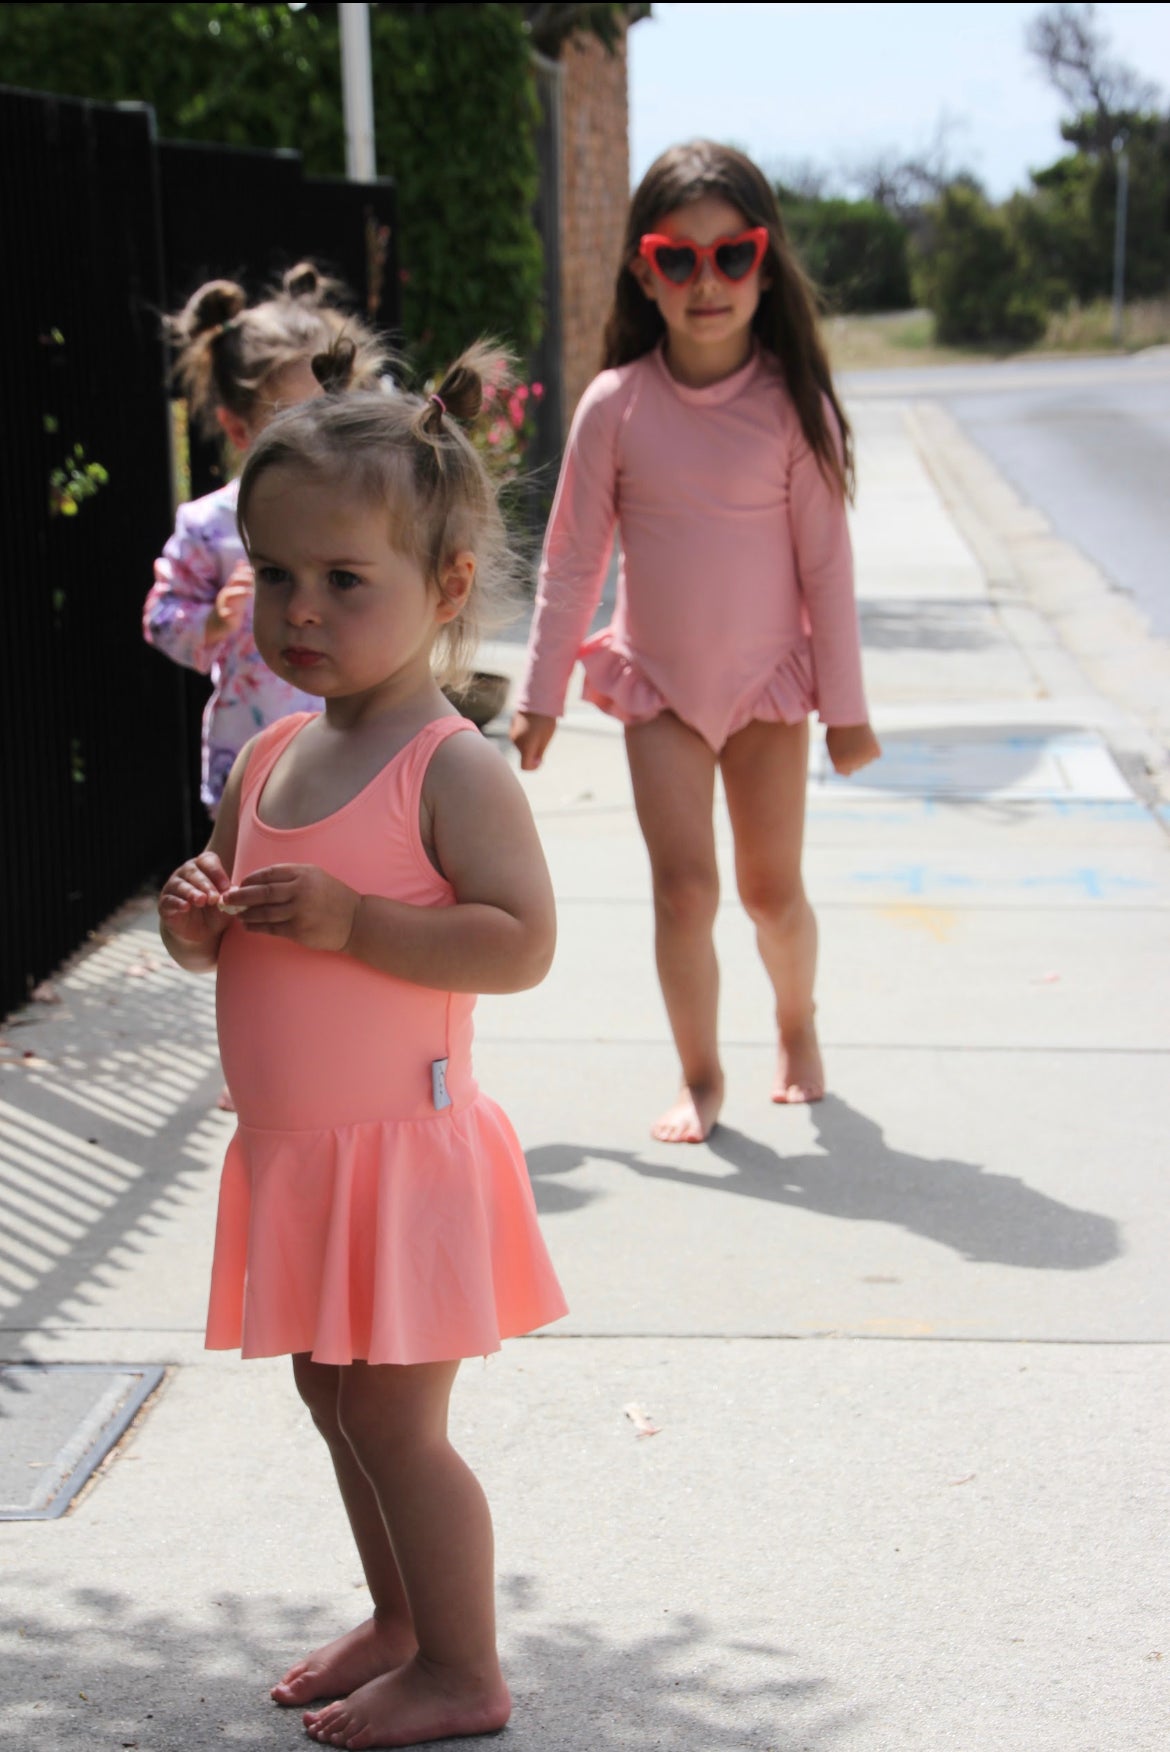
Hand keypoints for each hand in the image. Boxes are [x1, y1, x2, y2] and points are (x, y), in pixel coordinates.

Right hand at [158, 851, 232, 945]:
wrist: (202, 933)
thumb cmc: (216, 911)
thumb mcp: (226, 904)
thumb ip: (229, 896)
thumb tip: (233, 891)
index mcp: (202, 867)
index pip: (207, 860)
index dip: (216, 871)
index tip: (226, 886)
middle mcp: (185, 873)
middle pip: (193, 872)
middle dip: (206, 885)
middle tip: (214, 898)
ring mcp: (173, 887)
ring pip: (180, 885)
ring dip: (192, 893)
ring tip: (201, 901)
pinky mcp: (165, 903)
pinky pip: (169, 900)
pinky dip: (177, 903)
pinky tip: (185, 907)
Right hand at [205, 562, 253, 644]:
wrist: (220, 623)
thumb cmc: (232, 605)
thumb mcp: (236, 590)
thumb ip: (239, 577)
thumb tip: (242, 561)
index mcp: (231, 587)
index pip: (238, 573)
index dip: (246, 571)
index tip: (256, 572)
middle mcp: (227, 593)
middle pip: (233, 580)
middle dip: (244, 577)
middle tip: (255, 580)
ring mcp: (224, 603)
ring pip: (228, 594)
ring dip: (239, 591)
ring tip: (251, 592)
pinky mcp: (224, 616)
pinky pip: (225, 613)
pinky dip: (229, 612)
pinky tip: (234, 612)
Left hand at [222, 863, 359, 951]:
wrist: (356, 921)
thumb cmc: (334, 897)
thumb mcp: (316, 877)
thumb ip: (291, 876)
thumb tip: (259, 881)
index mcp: (304, 874)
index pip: (269, 873)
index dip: (251, 879)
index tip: (240, 883)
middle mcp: (300, 891)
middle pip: (262, 892)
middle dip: (240, 896)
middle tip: (226, 898)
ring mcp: (299, 912)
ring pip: (264, 912)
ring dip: (246, 913)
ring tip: (236, 914)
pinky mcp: (299, 931)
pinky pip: (271, 928)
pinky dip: (256, 927)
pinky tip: (248, 926)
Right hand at [509, 711, 556, 770]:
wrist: (537, 700)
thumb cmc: (545, 721)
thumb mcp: (546, 739)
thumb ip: (539, 753)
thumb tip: (535, 762)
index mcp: (526, 747)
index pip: (525, 766)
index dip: (533, 767)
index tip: (540, 760)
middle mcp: (516, 742)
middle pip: (524, 754)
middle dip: (533, 750)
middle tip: (543, 738)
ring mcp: (512, 733)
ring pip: (521, 744)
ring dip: (529, 741)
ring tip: (538, 728)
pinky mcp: (511, 726)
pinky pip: (519, 735)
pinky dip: (525, 734)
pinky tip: (532, 723)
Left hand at [826, 722, 880, 775]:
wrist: (847, 715)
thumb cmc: (837, 732)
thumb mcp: (833, 749)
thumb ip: (841, 762)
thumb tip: (849, 773)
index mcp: (840, 766)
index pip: (847, 772)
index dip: (845, 761)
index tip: (842, 750)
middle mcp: (853, 765)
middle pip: (858, 767)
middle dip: (855, 757)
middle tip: (849, 741)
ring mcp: (865, 760)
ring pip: (867, 760)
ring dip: (864, 752)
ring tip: (856, 738)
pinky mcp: (875, 752)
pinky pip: (876, 754)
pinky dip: (873, 748)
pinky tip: (866, 739)